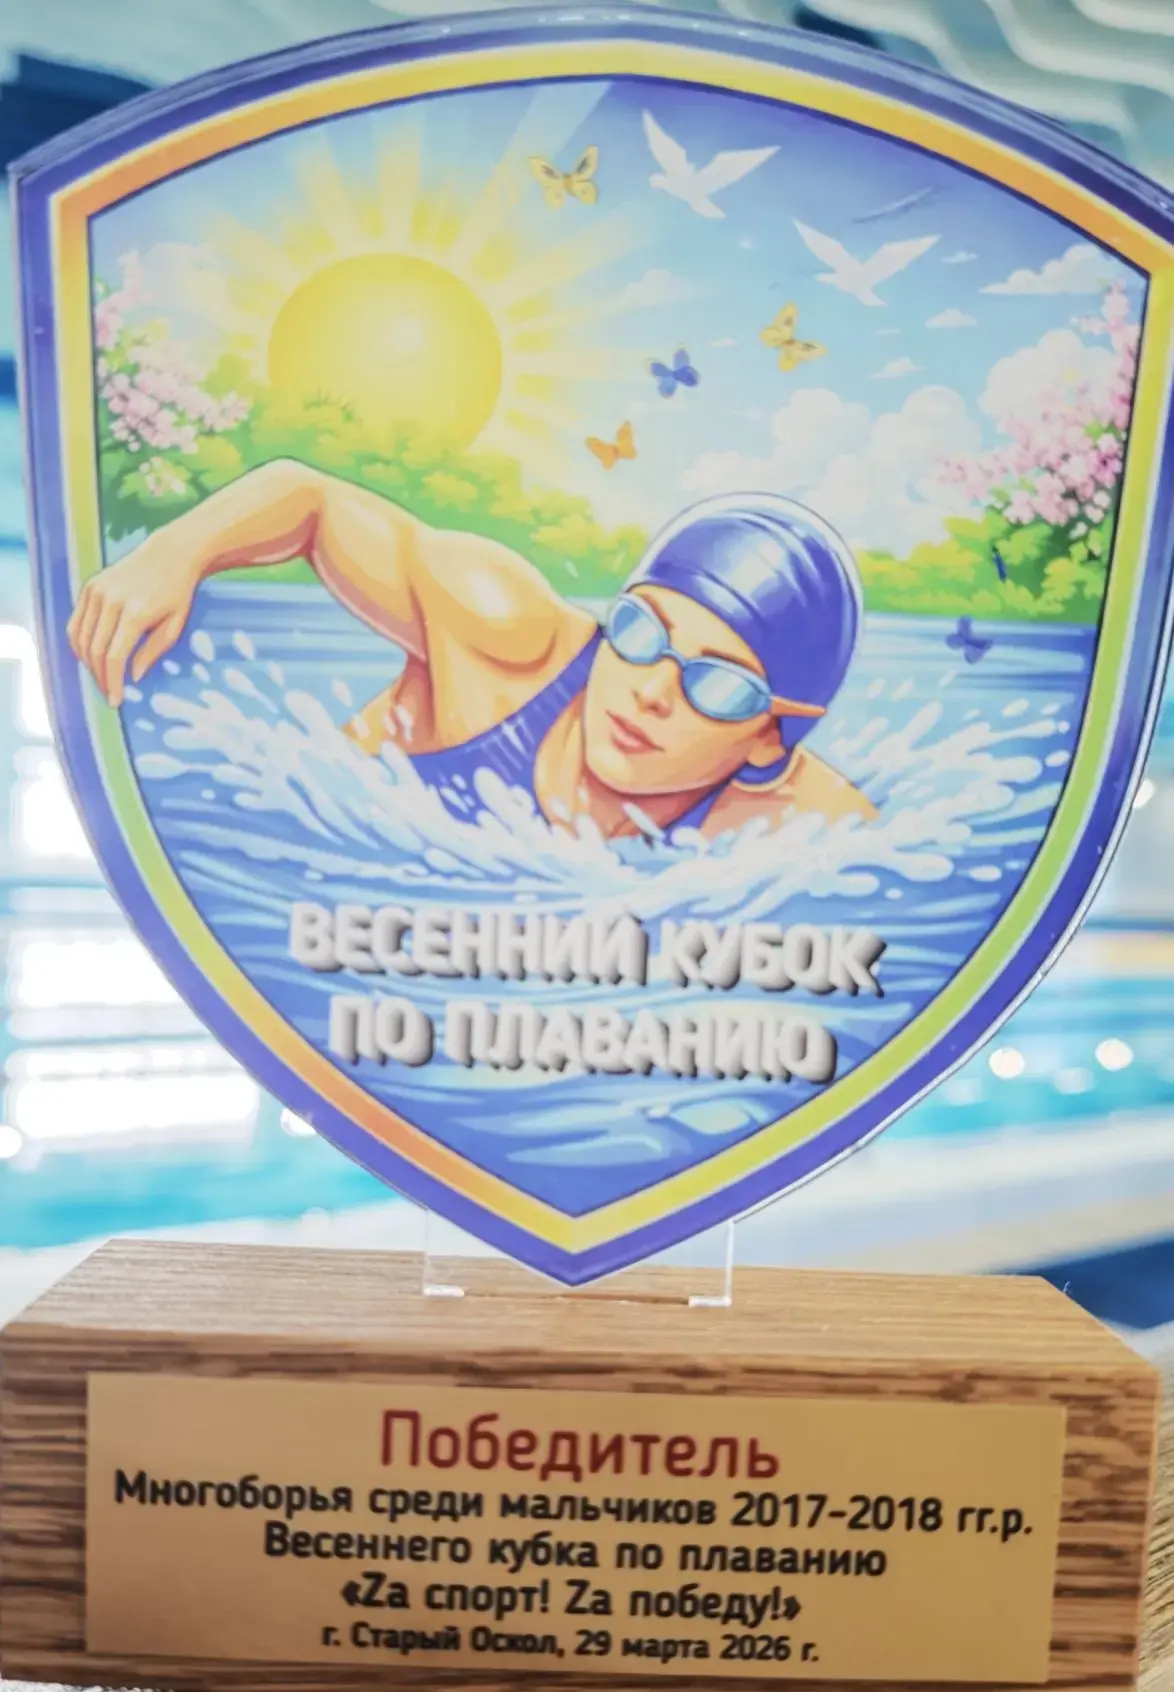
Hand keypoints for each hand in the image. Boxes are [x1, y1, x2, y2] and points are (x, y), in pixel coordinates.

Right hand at [67, 539, 200, 706]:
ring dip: (87, 663)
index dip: (112, 682)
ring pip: (80, 638)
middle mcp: (111, 601)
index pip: (114, 657)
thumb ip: (152, 652)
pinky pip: (76, 623)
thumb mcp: (174, 625)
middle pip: (94, 651)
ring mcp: (97, 592)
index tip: (115, 701)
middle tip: (108, 693)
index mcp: (134, 613)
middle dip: (100, 677)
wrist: (170, 554)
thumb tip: (131, 677)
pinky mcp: (90, 587)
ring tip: (101, 677)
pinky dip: (78, 644)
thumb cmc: (177, 593)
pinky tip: (90, 657)